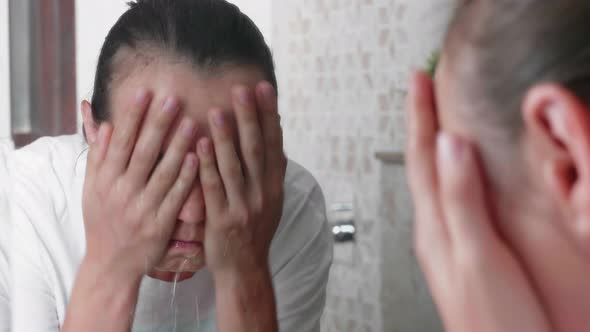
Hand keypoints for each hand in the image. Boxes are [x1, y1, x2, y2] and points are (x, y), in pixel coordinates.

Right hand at [82, 91, 198, 280]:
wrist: (111, 264)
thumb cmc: (103, 222)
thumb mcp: (93, 190)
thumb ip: (99, 158)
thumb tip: (107, 126)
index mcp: (105, 181)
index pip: (119, 142)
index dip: (132, 116)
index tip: (145, 92)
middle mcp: (122, 192)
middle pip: (141, 152)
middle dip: (157, 124)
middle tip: (173, 98)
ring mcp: (142, 209)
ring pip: (162, 172)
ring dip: (177, 146)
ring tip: (191, 122)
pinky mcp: (160, 224)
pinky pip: (175, 197)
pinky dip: (186, 177)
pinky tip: (197, 158)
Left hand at [197, 82, 286, 276]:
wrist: (245, 268)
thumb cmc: (254, 228)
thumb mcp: (271, 198)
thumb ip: (270, 168)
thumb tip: (274, 132)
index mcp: (274, 185)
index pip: (273, 143)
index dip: (269, 115)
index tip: (263, 88)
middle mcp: (262, 193)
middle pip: (255, 149)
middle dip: (249, 117)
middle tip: (241, 89)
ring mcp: (243, 206)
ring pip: (234, 166)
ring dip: (226, 138)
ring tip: (216, 110)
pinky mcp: (222, 219)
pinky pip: (214, 188)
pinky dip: (206, 166)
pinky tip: (198, 145)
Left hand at [406, 72, 551, 331]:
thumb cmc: (495, 321)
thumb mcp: (478, 255)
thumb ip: (461, 200)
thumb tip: (449, 145)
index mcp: (436, 225)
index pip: (422, 157)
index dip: (420, 116)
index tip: (418, 82)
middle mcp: (434, 231)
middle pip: (421, 165)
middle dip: (421, 124)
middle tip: (421, 91)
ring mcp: (446, 242)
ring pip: (432, 180)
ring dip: (431, 146)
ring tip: (433, 120)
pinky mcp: (464, 252)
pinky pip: (447, 199)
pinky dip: (448, 173)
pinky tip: (456, 174)